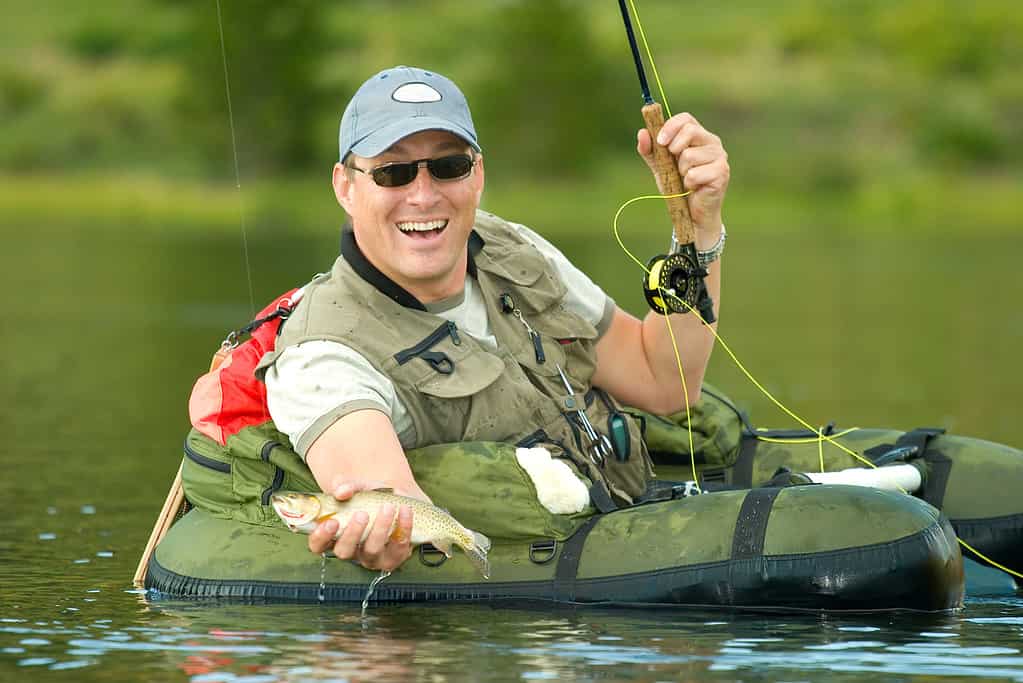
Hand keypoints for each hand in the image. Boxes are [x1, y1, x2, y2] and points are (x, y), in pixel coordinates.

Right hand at [307, 480, 416, 571]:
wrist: (402, 502)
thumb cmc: (373, 499)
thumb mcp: (359, 488)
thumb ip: (348, 486)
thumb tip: (341, 491)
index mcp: (336, 536)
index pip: (318, 545)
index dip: (321, 537)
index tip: (331, 521)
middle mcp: (352, 551)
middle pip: (344, 552)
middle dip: (352, 533)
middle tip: (362, 514)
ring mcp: (373, 558)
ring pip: (372, 551)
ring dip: (380, 529)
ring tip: (388, 507)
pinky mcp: (395, 558)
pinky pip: (398, 548)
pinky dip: (403, 528)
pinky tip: (405, 511)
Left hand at [637, 112, 729, 246]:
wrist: (691, 212)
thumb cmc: (678, 186)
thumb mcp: (661, 166)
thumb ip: (651, 150)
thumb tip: (642, 132)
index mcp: (699, 136)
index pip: (686, 119)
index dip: (670, 127)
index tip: (660, 141)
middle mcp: (712, 143)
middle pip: (690, 130)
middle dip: (674, 149)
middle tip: (674, 165)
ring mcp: (720, 157)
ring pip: (689, 155)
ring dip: (681, 172)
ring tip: (686, 180)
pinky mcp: (722, 173)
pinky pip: (694, 174)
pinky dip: (688, 184)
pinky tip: (694, 188)